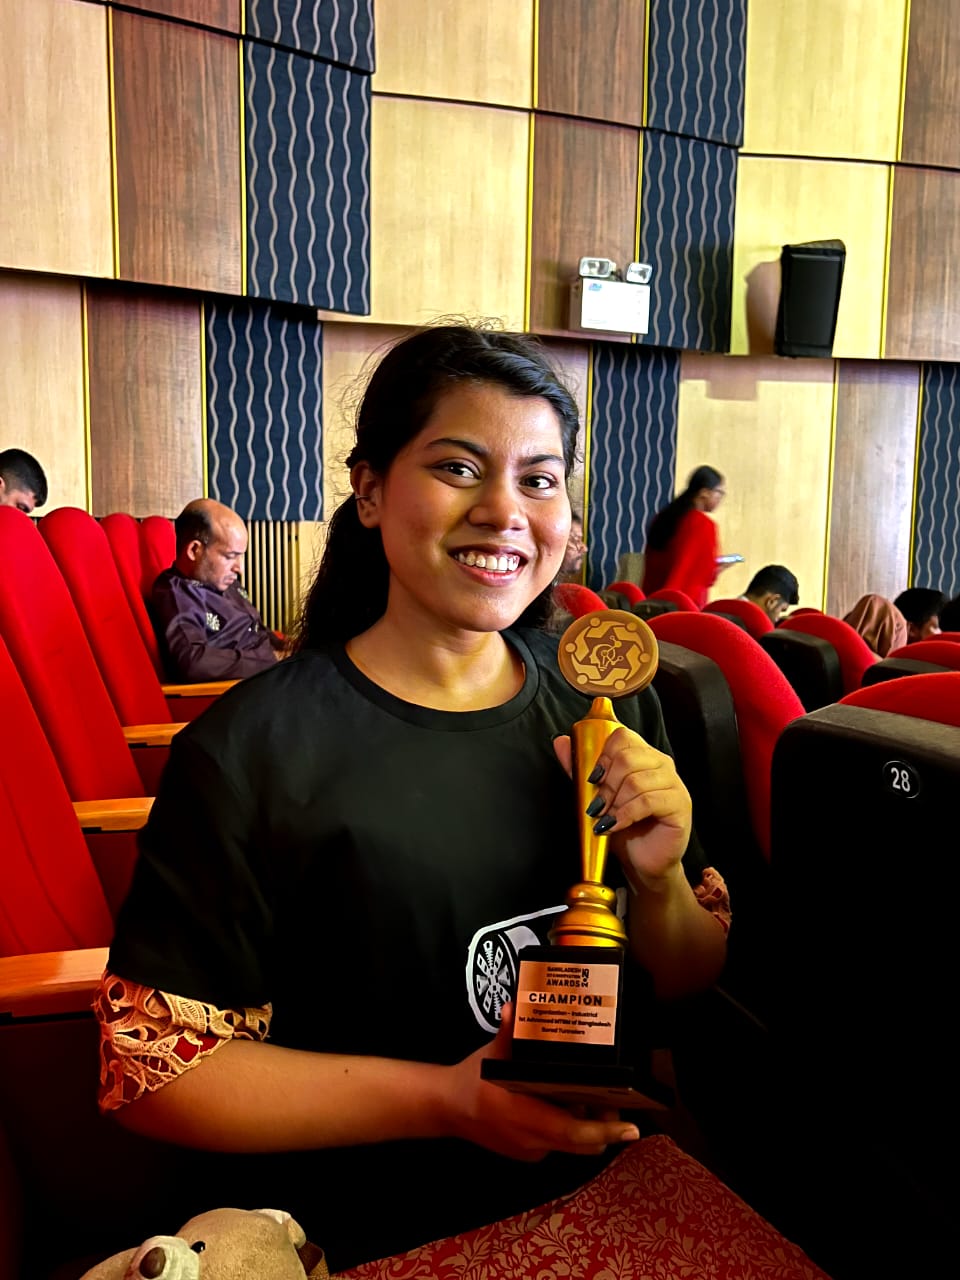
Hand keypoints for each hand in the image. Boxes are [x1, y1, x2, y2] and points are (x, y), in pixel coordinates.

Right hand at [440, 1005, 638, 1162]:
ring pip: (573, 1144)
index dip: (606, 1131)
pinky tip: (565, 1100)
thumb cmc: (471, 1080)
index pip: (575, 1132)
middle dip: (605, 1125)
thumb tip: (513, 1007)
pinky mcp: (528, 1154)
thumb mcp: (492, 1054)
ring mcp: (531, 1151)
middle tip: (615, 1097)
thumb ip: (507, 1032)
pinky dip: (568, 1125)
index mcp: (526, 1117)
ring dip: (586, 1124)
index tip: (632, 1128)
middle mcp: (532, 1141)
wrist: (446, 1109)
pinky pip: (559, 1142)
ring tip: (592, 1093)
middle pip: (584, 1143)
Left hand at [553, 728, 690, 887]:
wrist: (643, 862)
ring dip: (614, 803)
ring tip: (606, 819)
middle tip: (596, 807)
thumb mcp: (598, 795)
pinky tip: (616, 826)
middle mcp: (662, 764)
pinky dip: (625, 815)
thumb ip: (580, 768)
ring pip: (636, 781)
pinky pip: (648, 802)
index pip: (623, 737)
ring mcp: (674, 783)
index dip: (603, 756)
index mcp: (643, 755)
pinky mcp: (680, 805)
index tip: (592, 779)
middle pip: (628, 758)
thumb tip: (560, 742)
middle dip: (606, 786)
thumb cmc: (624, 827)